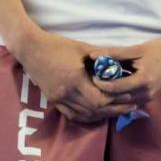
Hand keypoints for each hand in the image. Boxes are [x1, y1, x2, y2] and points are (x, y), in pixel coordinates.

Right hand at [10, 29, 139, 124]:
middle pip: (94, 109)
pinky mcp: (53, 100)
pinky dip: (86, 116)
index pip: (99, 98)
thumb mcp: (81, 48)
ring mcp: (58, 98)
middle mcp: (66, 92)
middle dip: (114, 109)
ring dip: (101, 115)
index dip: (115, 100)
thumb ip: (101, 57)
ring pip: (84, 114)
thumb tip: (119, 62)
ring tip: (117, 111)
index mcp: (75, 79)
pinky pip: (72, 114)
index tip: (129, 96)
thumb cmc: (57, 45)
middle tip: (129, 106)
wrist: (30, 48)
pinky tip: (97, 113)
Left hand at [90, 35, 160, 106]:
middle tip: (92, 82)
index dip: (101, 84)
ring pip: (124, 102)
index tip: (92, 76)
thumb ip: (115, 53)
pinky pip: (131, 101)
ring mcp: (149, 97)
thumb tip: (93, 56)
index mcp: (143, 81)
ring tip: (101, 84)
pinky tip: (114, 87)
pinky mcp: (150, 97)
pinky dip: (121, 96)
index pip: (116, 88)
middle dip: (104, 92)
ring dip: (111, 96)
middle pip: (118, 99)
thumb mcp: (137, 49)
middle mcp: (146, 93)